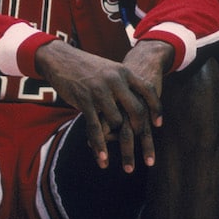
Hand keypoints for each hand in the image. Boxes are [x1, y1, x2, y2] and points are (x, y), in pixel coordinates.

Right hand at [36, 40, 163, 171]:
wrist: (59, 58)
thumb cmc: (85, 66)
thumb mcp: (109, 68)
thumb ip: (122, 83)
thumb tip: (137, 101)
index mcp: (124, 72)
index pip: (148, 90)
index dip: (156, 108)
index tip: (158, 124)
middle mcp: (115, 81)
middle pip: (136, 110)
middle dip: (138, 129)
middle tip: (137, 141)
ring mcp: (99, 91)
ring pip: (117, 121)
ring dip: (115, 135)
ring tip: (112, 141)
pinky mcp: (84, 101)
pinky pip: (96, 128)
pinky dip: (100, 145)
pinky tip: (103, 159)